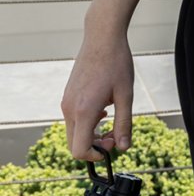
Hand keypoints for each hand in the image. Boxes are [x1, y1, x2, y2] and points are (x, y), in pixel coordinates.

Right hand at [61, 28, 134, 160]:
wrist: (102, 39)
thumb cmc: (116, 64)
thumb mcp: (126, 96)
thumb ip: (124, 124)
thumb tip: (124, 147)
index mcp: (83, 111)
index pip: (79, 150)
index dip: (96, 155)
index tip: (113, 145)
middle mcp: (69, 109)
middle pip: (74, 144)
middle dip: (95, 146)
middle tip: (115, 135)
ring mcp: (66, 102)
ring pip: (74, 132)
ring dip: (91, 134)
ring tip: (112, 120)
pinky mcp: (67, 96)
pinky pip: (73, 119)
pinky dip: (87, 122)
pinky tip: (104, 110)